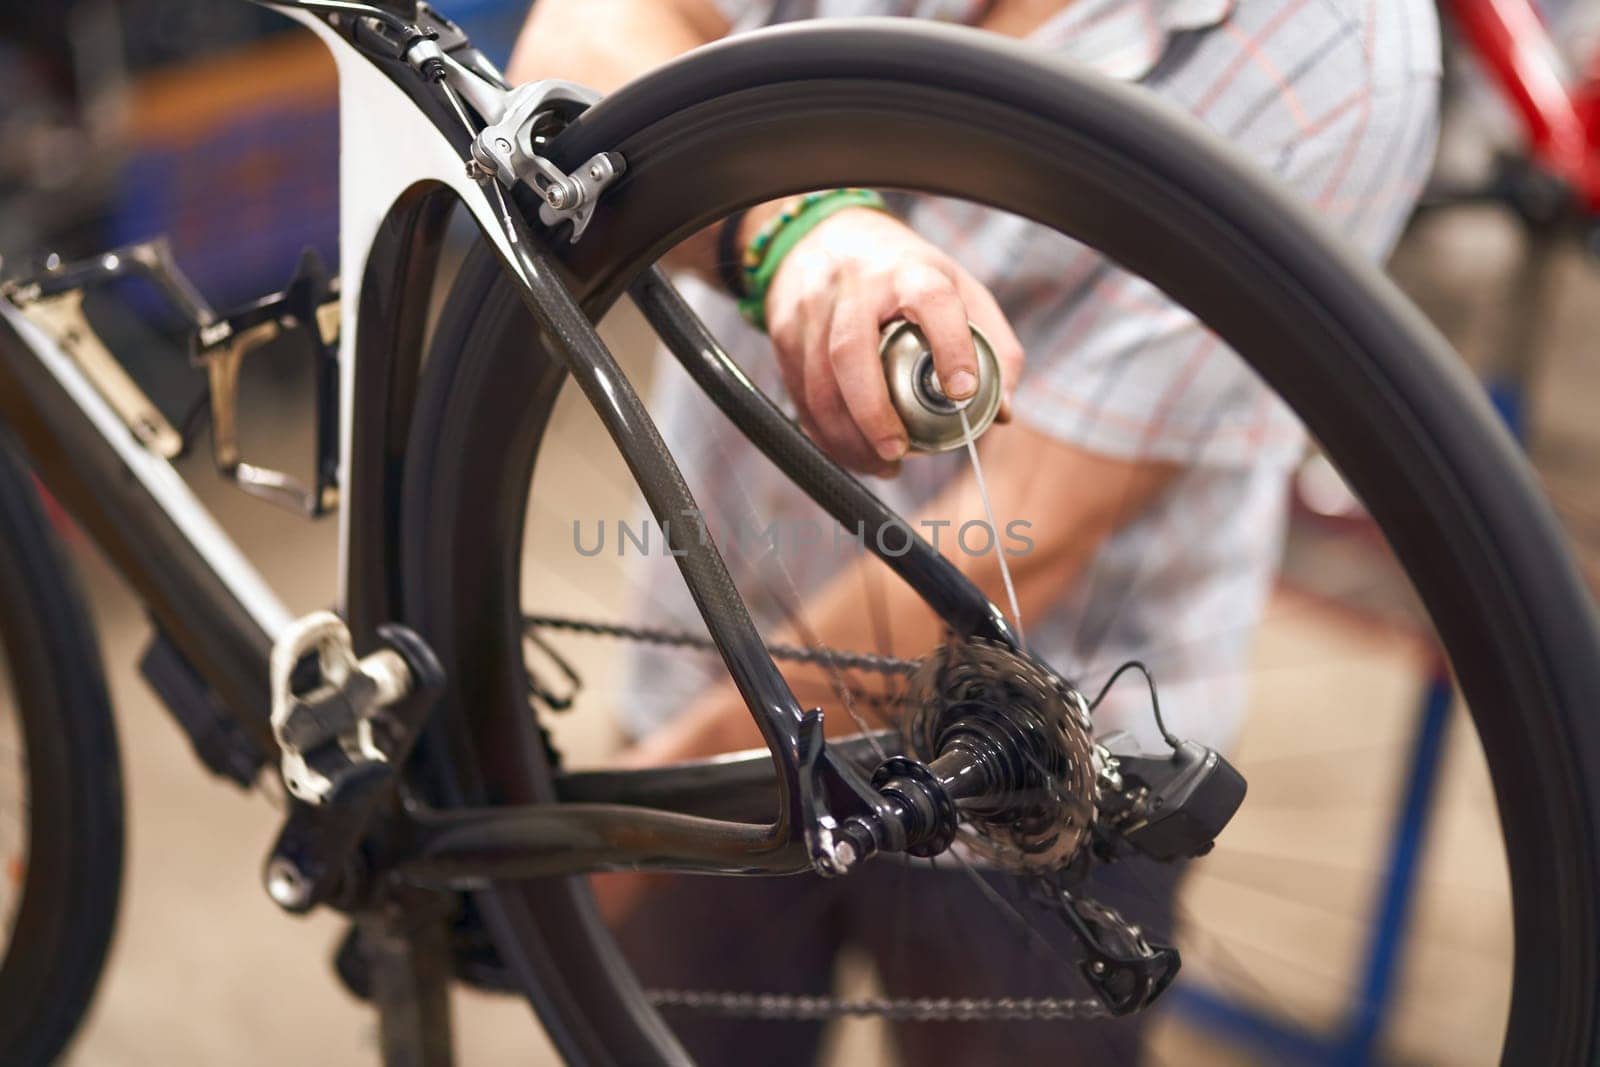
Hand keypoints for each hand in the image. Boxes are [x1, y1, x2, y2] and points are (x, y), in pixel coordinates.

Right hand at [762, 207, 1024, 474]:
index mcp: (909, 271)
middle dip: (873, 412)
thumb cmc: (904, 275)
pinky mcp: (784, 332)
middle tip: (899, 451)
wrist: (827, 237)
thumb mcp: (959, 289)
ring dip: (847, 436)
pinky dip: (824, 433)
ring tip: (881, 464)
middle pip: (851, 351)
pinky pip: (799, 394)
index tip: (962, 393)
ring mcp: (812, 307)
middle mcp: (855, 285)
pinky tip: (850, 452)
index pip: (932, 302)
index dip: (950, 348)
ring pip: (819, 382)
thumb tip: (1001, 413)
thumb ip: (993, 347)